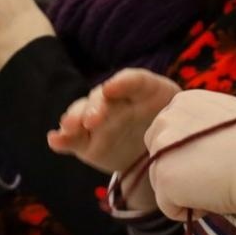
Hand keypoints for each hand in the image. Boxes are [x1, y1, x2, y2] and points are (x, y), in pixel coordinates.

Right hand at [48, 69, 180, 179]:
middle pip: (101, 98)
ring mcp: (98, 121)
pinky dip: (61, 139)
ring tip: (68, 127)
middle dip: (95, 106)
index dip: (123, 83)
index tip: (112, 89)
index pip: (133, 81)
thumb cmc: (172, 130)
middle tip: (93, 119)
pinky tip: (54, 140)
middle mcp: (115, 101)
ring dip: (74, 119)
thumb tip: (171, 132)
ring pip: (81, 114)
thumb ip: (174, 121)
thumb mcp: (181, 121)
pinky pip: (72, 139)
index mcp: (142, 91)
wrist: (158, 153)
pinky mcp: (86, 142)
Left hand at [143, 92, 235, 234]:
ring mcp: (161, 145)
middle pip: (160, 158)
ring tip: (221, 182)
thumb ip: (209, 128)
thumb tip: (201, 151)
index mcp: (187, 100)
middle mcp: (167, 116)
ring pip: (164, 184)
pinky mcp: (163, 175)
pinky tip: (214, 196)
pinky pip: (168, 207)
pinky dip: (190, 211)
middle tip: (220, 173)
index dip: (196, 154)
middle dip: (184, 173)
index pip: (173, 135)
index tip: (223, 156)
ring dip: (189, 193)